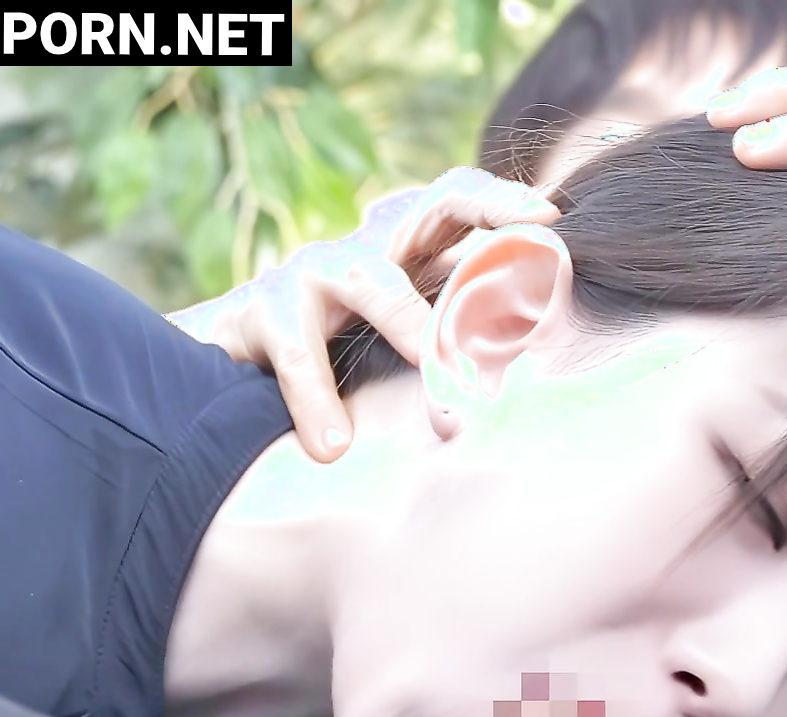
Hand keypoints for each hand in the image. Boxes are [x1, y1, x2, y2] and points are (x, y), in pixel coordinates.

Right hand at [166, 168, 560, 461]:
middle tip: (534, 229)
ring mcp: (311, 271)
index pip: (460, 203)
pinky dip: (316, 402)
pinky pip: (297, 355)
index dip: (504, 201)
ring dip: (407, 320)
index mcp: (407, 250)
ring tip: (437, 369)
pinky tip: (333, 446)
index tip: (553, 217)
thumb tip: (535, 366)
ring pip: (367, 278)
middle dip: (483, 205)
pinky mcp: (263, 313)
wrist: (233, 358)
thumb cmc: (339, 348)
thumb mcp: (404, 331)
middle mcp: (365, 247)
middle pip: (428, 204)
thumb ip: (457, 333)